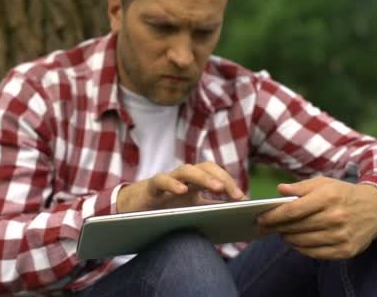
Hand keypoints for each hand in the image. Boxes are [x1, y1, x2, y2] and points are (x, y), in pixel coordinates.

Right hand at [116, 162, 245, 212]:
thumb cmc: (163, 208)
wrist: (133, 209)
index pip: (215, 175)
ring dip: (203, 177)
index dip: (229, 183)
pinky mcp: (151, 187)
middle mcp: (183, 178)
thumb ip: (212, 207)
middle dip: (222, 178)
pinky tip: (182, 191)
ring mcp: (168, 180)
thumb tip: (238, 209)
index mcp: (194, 183)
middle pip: (205, 167)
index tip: (243, 199)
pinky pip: (161, 181)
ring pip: (186, 170)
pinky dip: (172, 184)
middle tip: (235, 195)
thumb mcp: (191, 209)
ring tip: (217, 188)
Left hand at [257, 177, 376, 259]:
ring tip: (281, 232)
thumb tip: (280, 190)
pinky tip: (296, 241)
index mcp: (328, 197)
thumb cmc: (343, 194)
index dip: (273, 216)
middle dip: (277, 227)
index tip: (261, 218)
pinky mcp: (346, 250)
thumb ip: (300, 186)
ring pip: (303, 242)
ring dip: (287, 238)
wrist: (376, 208)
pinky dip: (301, 248)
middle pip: (296, 227)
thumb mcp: (324, 183)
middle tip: (267, 226)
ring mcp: (341, 236)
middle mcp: (336, 217)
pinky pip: (314, 253)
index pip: (293, 210)